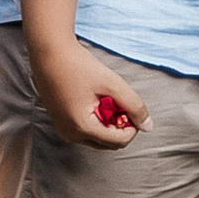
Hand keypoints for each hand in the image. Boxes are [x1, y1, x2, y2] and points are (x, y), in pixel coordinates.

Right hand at [28, 38, 146, 151]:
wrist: (50, 55)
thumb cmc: (78, 66)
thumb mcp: (112, 84)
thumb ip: (133, 105)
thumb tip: (148, 125)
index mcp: (82, 128)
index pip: (118, 142)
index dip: (132, 126)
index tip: (132, 107)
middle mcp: (71, 135)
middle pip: (108, 143)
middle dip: (120, 126)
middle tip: (120, 102)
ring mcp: (64, 130)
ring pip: (98, 137)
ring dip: (109, 122)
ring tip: (106, 98)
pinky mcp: (62, 123)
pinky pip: (86, 130)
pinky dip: (97, 119)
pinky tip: (97, 99)